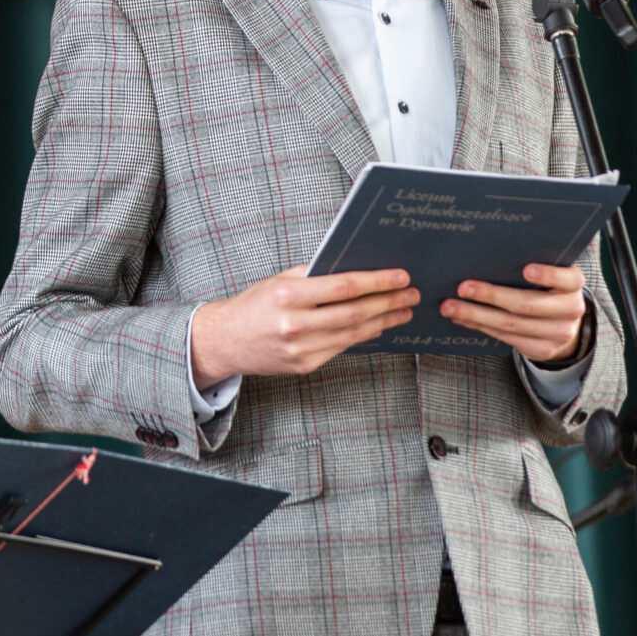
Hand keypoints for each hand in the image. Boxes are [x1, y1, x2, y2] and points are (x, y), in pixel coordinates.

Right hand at [190, 268, 419, 387]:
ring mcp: (301, 349)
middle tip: (411, 294)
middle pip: (354, 312)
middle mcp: (294, 324)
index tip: (400, 276)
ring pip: (353, 333)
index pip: (343, 287)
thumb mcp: (279, 280)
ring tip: (404, 310)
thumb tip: (357, 269)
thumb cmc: (254, 304)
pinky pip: (342, 347)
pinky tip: (379, 325)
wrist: (226, 341)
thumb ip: (314, 275)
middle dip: (388, 302)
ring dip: (384, 321)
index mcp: (287, 296)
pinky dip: (364, 335)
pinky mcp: (305, 366)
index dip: (376, 282)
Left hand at [442, 263, 588, 364]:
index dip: (548, 274)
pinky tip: (462, 318)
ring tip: (451, 306)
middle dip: (491, 295)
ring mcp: (559, 333)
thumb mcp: (547, 274)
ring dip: (476, 315)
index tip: (526, 269)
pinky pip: (506, 337)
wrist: (562, 323)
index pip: (567, 278)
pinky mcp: (543, 350)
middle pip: (528, 304)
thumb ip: (529, 263)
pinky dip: (481, 327)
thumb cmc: (545, 287)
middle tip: (463, 288)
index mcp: (573, 284)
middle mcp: (571, 309)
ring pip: (512, 324)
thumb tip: (484, 255)